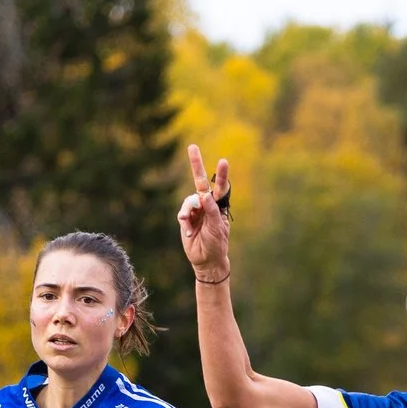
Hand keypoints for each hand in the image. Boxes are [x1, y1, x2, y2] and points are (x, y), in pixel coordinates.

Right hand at [179, 144, 233, 279]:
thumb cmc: (217, 244)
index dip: (221, 174)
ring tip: (189, 226)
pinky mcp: (186, 218)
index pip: (221, 187)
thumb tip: (205, 195)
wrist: (205, 260)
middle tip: (192, 147)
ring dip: (188, 212)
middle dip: (196, 164)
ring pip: (188, 201)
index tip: (223, 160)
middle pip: (200, 182)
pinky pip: (183, 214)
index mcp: (219, 205)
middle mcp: (207, 204)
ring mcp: (196, 210)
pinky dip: (185, 222)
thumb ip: (212, 211)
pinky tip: (189, 232)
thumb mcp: (217, 228)